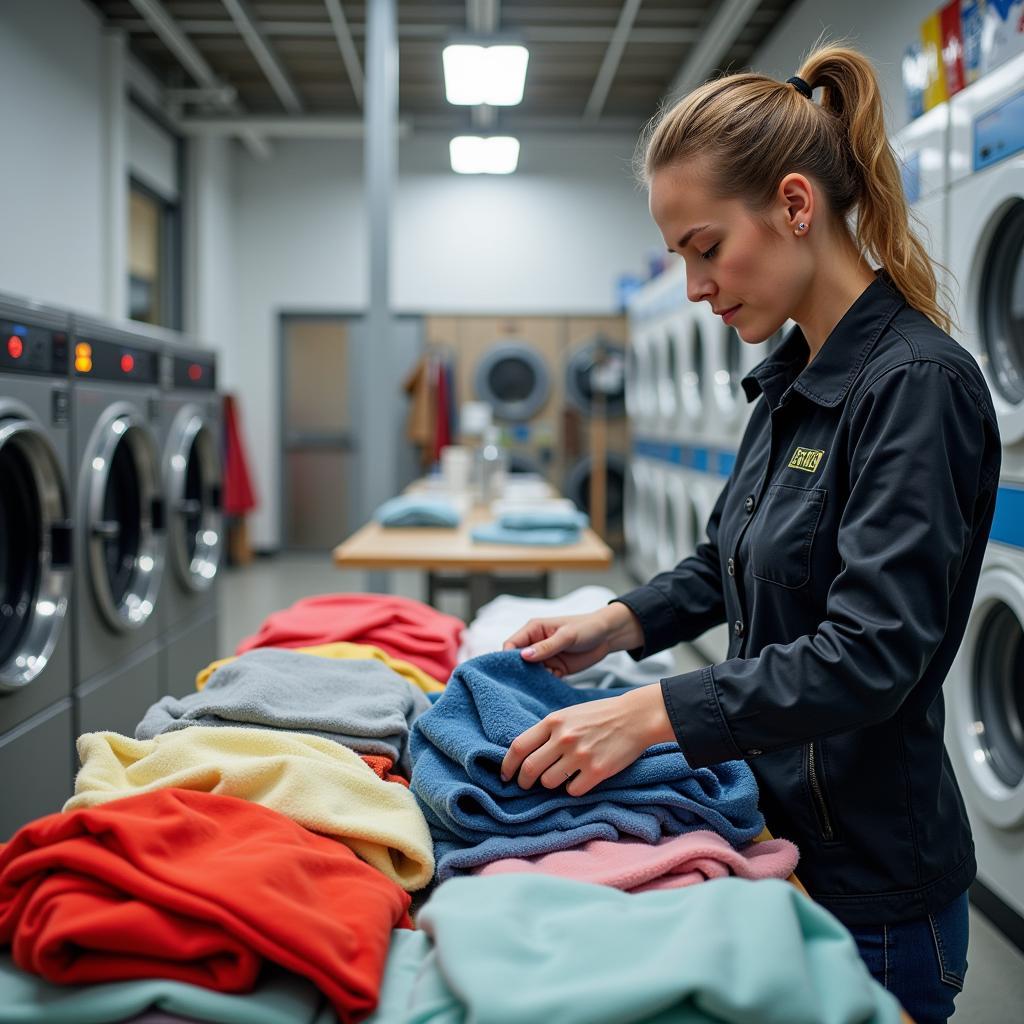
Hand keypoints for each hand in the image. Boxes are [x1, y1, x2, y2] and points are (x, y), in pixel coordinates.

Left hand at [500, 684, 675, 795]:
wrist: (635, 717)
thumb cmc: (599, 716)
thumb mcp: (569, 714)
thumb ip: (547, 731)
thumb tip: (523, 756)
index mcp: (554, 721)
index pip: (518, 747)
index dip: (507, 765)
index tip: (506, 776)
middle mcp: (564, 737)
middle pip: (530, 769)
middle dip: (524, 782)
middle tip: (525, 786)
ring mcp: (581, 755)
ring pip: (549, 783)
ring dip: (551, 784)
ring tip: (561, 776)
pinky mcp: (598, 771)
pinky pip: (573, 790)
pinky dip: (573, 788)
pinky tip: (581, 779)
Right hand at [502, 604, 643, 678]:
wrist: (608, 636)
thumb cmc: (587, 627)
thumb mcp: (566, 636)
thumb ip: (546, 646)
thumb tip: (523, 656)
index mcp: (533, 630)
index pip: (511, 644)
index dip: (507, 658)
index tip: (509, 672)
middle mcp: (536, 643)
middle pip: (518, 661)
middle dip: (518, 673)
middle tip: (519, 686)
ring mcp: (545, 657)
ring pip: (530, 672)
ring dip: (532, 681)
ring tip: (534, 690)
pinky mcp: (555, 668)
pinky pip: (544, 679)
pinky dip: (544, 684)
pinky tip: (547, 690)